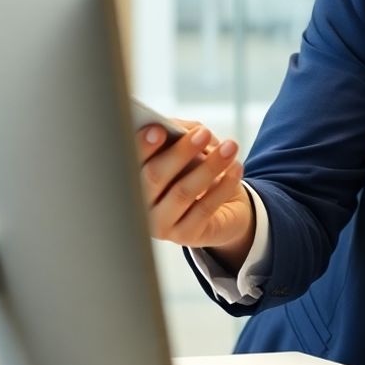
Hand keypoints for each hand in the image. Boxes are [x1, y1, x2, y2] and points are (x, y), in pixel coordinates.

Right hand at [136, 120, 252, 267]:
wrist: (224, 209)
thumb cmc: (196, 171)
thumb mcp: (187, 148)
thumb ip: (178, 135)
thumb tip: (176, 128)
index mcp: (131, 179)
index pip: (128, 162)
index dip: (142, 146)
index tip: (158, 129)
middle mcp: (139, 204)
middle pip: (153, 177)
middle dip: (180, 153)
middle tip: (203, 133)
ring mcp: (160, 225)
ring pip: (182, 192)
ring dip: (209, 166)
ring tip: (230, 147)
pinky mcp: (185, 236)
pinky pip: (205, 208)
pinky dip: (224, 185)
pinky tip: (236, 168)